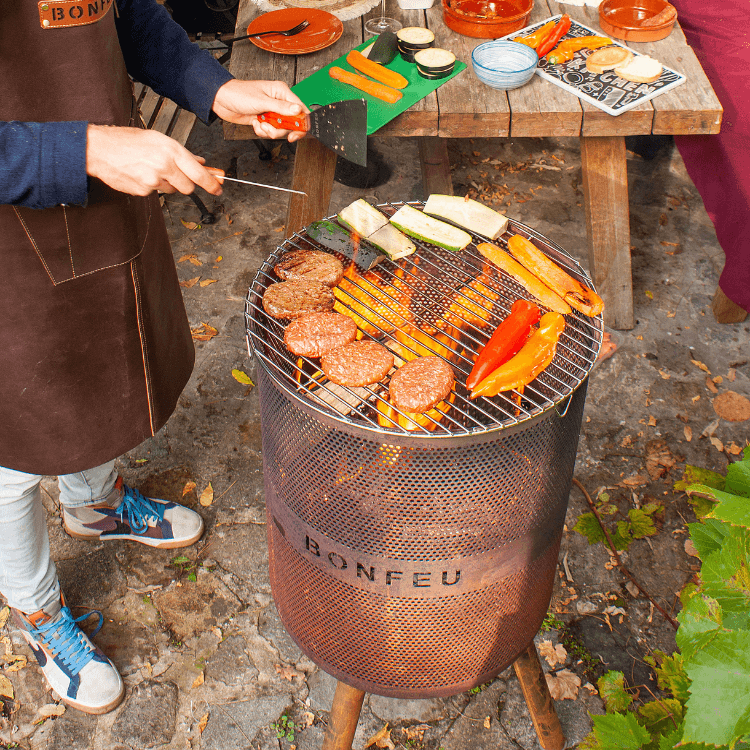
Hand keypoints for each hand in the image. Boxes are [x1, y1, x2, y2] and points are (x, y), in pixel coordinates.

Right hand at [86, 125, 223, 195]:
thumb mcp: (157, 139)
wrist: (99, 149)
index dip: (211, 184)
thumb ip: (181, 153)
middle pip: (188, 187)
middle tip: (174, 174)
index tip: (218, 189)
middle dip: (186, 183)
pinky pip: (156, 192)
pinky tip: (140, 173)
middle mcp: (165, 165)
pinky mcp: (144, 190)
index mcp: (171, 150)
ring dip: (166, 183)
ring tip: (150, 168)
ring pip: (171, 189)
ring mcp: (154, 180)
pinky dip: (151, 186)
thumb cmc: (127, 141)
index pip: (199, 173)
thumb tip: (201, 162)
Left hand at [212, 79, 308, 140]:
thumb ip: (281, 107)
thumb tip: (298, 110)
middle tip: (271, 128)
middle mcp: (278, 102)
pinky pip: (270, 131)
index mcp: (281, 92)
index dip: (301, 123)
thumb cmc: (239, 94)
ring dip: (270, 131)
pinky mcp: (264, 120)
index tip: (296, 132)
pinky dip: (263, 131)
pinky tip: (255, 124)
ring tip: (260, 125)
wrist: (222, 100)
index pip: (300, 109)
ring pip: (280, 129)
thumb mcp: (262, 101)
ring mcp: (271, 112)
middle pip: (291, 122)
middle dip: (281, 129)